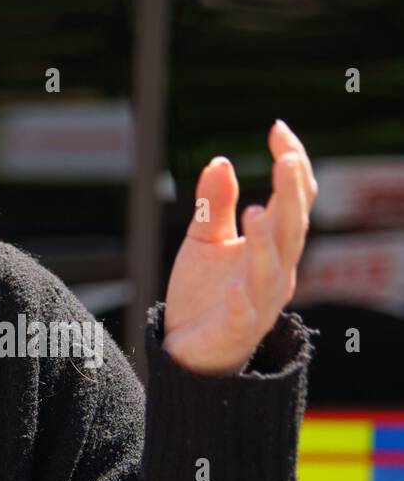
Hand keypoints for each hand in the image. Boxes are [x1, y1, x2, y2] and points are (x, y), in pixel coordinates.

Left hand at [162, 120, 317, 376]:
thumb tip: (220, 161)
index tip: (279, 130)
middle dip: (292, 196)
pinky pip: (244, 314)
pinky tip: (237, 284)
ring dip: (267, 242)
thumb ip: (214, 205)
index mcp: (272, 248)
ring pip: (272, 270)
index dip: (292, 168)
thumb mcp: (204, 241)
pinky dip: (245, 299)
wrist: (187, 350)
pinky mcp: (236, 329)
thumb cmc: (205, 294)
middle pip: (291, 230)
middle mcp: (275, 273)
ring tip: (258, 211)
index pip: (292, 203)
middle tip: (288, 161)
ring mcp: (259, 303)